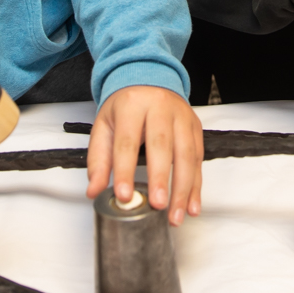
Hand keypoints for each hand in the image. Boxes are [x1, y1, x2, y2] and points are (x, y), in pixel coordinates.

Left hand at [87, 85, 203, 225]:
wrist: (149, 78)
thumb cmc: (126, 106)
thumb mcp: (104, 126)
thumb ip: (98, 159)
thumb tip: (94, 190)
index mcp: (132, 105)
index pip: (127, 141)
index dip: (125, 170)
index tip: (124, 195)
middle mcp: (160, 108)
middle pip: (162, 146)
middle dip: (161, 179)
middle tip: (157, 205)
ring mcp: (181, 116)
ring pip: (187, 154)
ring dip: (183, 188)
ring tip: (175, 214)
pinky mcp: (195, 127)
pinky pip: (199, 158)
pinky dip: (196, 185)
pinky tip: (191, 205)